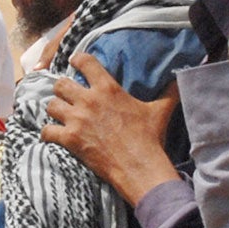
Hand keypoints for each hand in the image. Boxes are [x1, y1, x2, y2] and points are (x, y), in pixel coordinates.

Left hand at [42, 52, 180, 204]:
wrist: (140, 166)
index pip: (84, 61)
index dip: (77, 61)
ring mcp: (77, 119)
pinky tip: (54, 136)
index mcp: (108, 88)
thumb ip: (169, 92)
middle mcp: (88, 100)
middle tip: (68, 96)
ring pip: (51, 105)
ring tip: (61, 116)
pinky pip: (47, 131)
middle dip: (62, 90)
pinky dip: (48, 133)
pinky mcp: (69, 139)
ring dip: (55, 110)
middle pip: (60, 84)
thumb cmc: (150, 138)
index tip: (75, 63)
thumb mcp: (160, 110)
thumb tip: (182, 77)